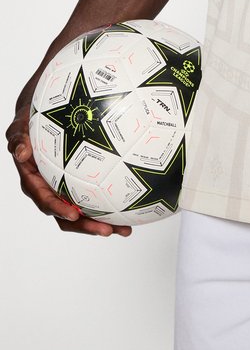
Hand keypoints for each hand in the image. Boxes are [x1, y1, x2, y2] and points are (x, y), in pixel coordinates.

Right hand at [6, 101, 131, 236]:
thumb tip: (21, 152)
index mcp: (34, 181)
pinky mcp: (79, 183)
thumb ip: (18, 139)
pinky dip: (110, 204)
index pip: (45, 200)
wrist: (40, 118)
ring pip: (83, 213)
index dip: (59, 209)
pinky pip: (93, 198)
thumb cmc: (30, 123)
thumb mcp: (20, 127)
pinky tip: (130, 208)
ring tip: (125, 229)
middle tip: (108, 230)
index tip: (74, 215)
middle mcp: (50, 190)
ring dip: (103, 223)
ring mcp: (65, 189)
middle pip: (67, 216)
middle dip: (87, 226)